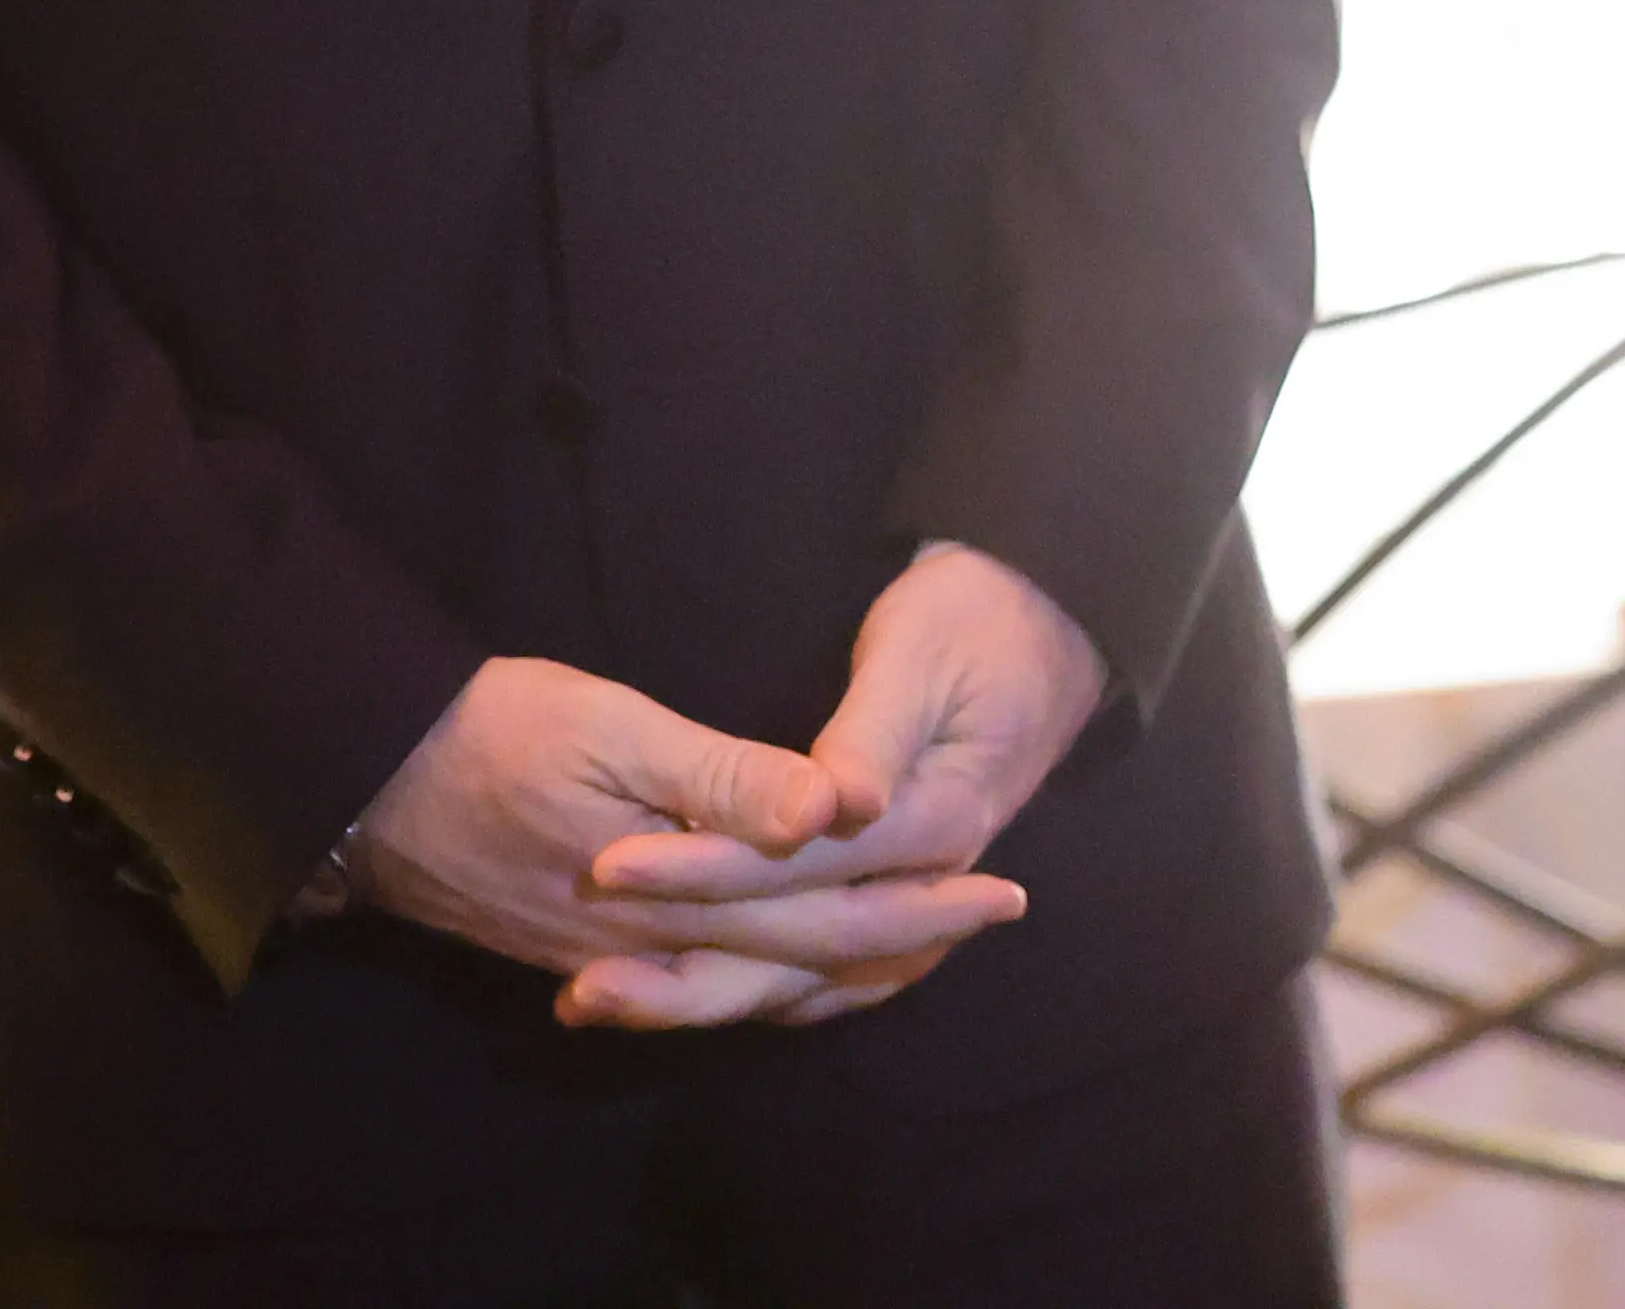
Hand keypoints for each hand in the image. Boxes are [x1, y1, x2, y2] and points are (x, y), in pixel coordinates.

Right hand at [340, 656, 1031, 1031]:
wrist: (364, 784)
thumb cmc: (489, 730)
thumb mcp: (606, 726)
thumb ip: (718, 777)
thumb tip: (826, 809)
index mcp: (679, 893)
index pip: (827, 910)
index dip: (920, 898)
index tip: (1002, 879)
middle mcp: (659, 952)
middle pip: (809, 963)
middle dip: (910, 939)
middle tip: (999, 911)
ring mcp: (621, 967)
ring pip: (764, 990)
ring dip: (852, 972)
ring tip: (929, 948)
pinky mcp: (589, 962)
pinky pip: (709, 992)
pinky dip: (774, 986)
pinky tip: (800, 971)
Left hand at [574, 543, 1108, 1027]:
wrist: (1040, 629)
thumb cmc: (969, 621)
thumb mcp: (919, 656)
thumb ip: (871, 734)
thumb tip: (837, 805)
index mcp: (937, 820)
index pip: (800, 863)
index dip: (705, 867)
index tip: (608, 864)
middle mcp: (929, 882)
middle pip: (798, 946)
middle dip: (687, 966)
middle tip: (583, 982)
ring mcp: (917, 898)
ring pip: (807, 978)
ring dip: (708, 996)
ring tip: (601, 1003)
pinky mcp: (894, 895)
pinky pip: (822, 970)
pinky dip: (751, 986)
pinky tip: (677, 993)